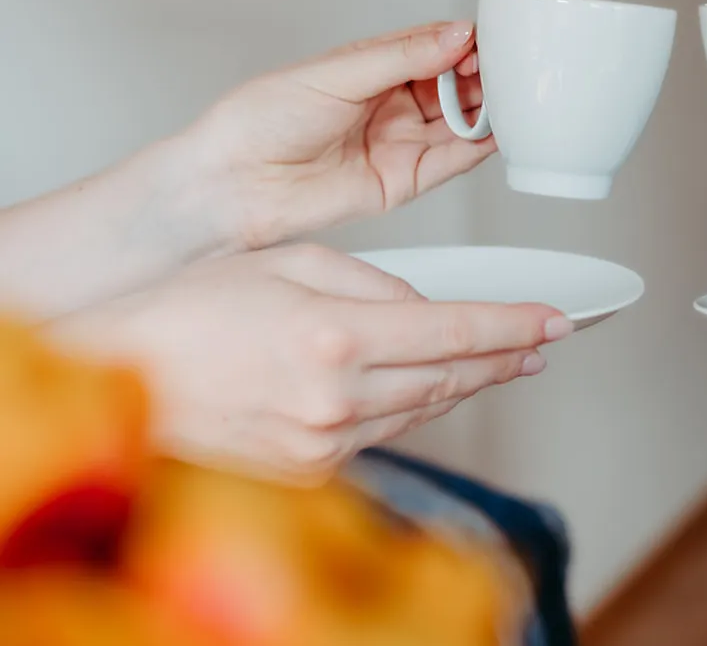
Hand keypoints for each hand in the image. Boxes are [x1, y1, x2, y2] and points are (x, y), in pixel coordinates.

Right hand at [49, 244, 570, 481]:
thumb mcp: (290, 262)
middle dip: (506, 355)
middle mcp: (336, 397)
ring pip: (425, 407)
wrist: (122, 376)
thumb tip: (427, 307)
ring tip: (506, 361)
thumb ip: (373, 283)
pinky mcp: (310, 470)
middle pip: (452, 376)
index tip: (558, 320)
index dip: (516, 325)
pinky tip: (438, 388)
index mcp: (334, 337)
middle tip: (543, 340)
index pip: (456, 332)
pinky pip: (387, 432)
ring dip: (470, 383)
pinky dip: (417, 406)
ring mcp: (323, 442)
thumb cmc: (191, 311)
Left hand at [187, 21, 494, 250]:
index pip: (436, 47)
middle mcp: (392, 104)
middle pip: (457, 84)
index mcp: (374, 68)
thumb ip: (402, 57)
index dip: (465, 42)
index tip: (487, 40)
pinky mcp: (405, 181)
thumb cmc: (261, 121)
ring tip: (508, 97)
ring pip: (462, 121)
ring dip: (488, 109)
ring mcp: (401, 142)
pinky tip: (495, 132)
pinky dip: (480, 147)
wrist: (232, 184)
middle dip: (484, 75)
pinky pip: (453, 161)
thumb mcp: (336, 74)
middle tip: (503, 70)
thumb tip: (457, 35)